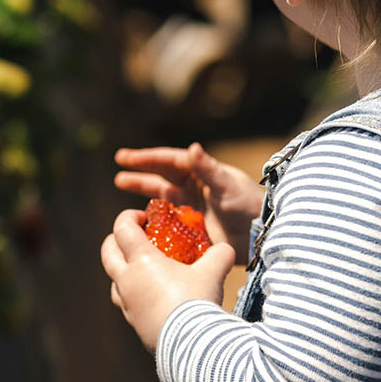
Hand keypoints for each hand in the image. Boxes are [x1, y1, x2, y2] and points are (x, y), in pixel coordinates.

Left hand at [101, 208, 234, 351]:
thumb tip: (226, 249)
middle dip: (116, 239)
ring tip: (143, 269)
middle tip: (134, 236)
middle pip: (107, 252)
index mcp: (141, 261)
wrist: (190, 345)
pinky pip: (126, 303)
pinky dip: (134, 294)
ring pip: (113, 281)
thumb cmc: (197, 302)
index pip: (122, 229)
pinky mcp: (134, 323)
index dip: (129, 217)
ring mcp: (127, 304)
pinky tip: (152, 296)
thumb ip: (220, 255)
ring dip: (122, 269)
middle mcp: (127, 281)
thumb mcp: (213, 273)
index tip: (144, 217)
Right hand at [113, 143, 263, 262]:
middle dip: (139, 173)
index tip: (124, 157)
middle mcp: (194, 188)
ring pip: (161, 198)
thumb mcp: (227, 185)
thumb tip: (192, 147)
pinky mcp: (192, 229)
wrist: (262, 234)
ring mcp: (191, 209)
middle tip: (117, 168)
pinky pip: (168, 223)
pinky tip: (138, 222)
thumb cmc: (248, 205)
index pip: (168, 161)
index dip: (146, 159)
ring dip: (142, 192)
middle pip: (160, 177)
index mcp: (200, 173)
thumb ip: (207, 168)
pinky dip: (154, 221)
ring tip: (121, 185)